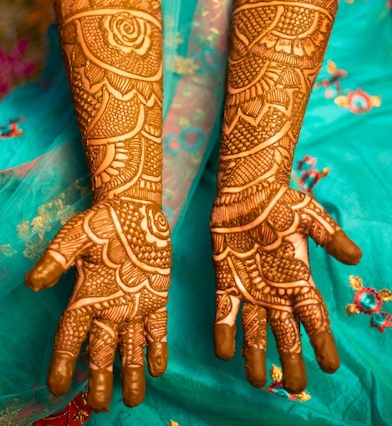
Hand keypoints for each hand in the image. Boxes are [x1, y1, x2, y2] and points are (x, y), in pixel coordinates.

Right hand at [25, 198, 170, 410]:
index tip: (58, 386)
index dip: (64, 361)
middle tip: (98, 406)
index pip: (70, 336)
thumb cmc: (100, 221)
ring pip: (131, 346)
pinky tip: (159, 368)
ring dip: (132, 372)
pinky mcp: (155, 297)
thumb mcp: (75, 236)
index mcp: (85, 296)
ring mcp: (133, 304)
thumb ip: (57, 258)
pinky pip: (157, 328)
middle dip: (100, 378)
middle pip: (102, 351)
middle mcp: (108, 307)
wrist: (132, 209)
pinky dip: (158, 347)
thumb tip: (33, 283)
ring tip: (134, 400)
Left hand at [211, 184, 360, 392]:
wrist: (247, 193)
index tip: (330, 366)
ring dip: (256, 356)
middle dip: (291, 359)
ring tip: (258, 382)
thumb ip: (330, 236)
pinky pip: (225, 312)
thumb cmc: (281, 203)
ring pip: (255, 331)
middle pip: (286, 333)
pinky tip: (224, 353)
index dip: (322, 341)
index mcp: (298, 279)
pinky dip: (225, 332)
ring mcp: (250, 289)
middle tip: (295, 387)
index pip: (314, 316)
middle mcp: (275, 291)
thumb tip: (355, 257)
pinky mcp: (225, 282)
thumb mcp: (310, 215)